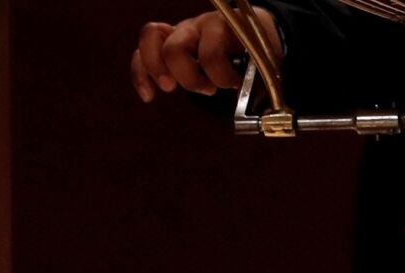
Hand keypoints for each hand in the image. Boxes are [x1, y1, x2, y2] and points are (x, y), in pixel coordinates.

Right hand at [131, 9, 281, 102]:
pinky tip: (148, 96)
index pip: (210, 51)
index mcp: (223, 27)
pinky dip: (140, 73)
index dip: (220, 75)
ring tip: (171, 89)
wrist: (254, 30)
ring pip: (151, 39)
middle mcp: (197, 25)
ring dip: (158, 69)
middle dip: (189, 78)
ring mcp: (179, 31)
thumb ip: (259, 81)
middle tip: (208, 90)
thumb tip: (262, 114)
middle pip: (175, 48)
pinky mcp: (166, 43)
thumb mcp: (264, 62)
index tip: (234, 85)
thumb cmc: (258, 51)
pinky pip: (141, 52)